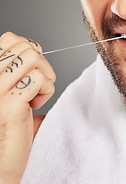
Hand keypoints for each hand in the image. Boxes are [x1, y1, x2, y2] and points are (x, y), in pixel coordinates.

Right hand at [0, 32, 55, 182]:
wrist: (3, 160)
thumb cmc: (11, 125)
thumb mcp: (9, 89)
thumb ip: (15, 69)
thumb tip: (32, 48)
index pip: (10, 38)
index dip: (31, 49)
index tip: (33, 69)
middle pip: (25, 46)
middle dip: (42, 64)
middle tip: (38, 85)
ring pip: (33, 57)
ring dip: (46, 76)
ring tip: (37, 94)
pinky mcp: (9, 106)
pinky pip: (40, 80)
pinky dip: (47, 90)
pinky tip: (36, 105)